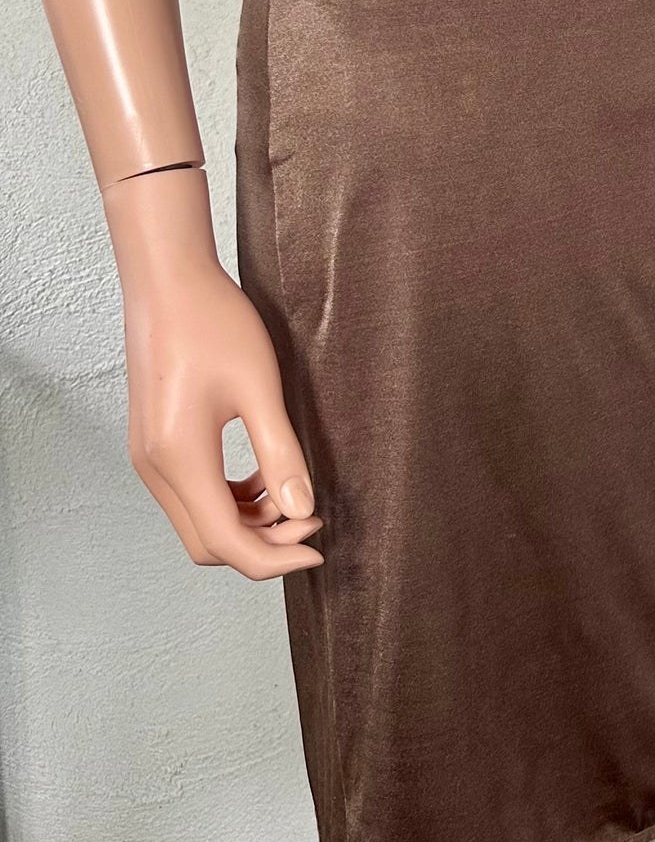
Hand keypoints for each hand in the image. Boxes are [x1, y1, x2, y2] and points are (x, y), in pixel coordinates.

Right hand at [105, 168, 322, 578]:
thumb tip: (303, 509)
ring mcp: (149, 458)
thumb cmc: (214, 323)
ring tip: (293, 497)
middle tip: (311, 522)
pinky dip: (228, 501)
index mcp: (180, 459)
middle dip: (262, 545)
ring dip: (246, 523)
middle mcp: (155, 468)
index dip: (274, 558)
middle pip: (206, 543)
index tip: (318, 548)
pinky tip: (263, 476)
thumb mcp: (260, 388)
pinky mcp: (154, 445)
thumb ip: (281, 453)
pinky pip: (190, 495)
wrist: (168, 282)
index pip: (226, 541)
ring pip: (197, 522)